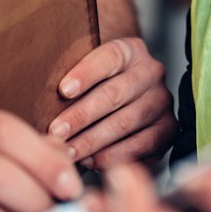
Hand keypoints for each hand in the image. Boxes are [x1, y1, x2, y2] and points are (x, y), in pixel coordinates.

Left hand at [51, 37, 176, 169]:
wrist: (132, 93)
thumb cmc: (98, 83)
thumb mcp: (89, 70)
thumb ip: (74, 80)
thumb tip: (42, 100)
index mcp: (131, 50)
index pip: (109, 57)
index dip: (86, 73)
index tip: (63, 90)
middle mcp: (152, 73)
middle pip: (115, 93)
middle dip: (82, 115)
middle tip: (57, 131)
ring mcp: (162, 102)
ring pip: (125, 122)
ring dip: (92, 140)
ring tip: (68, 151)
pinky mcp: (168, 129)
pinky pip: (140, 146)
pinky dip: (113, 155)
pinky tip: (91, 161)